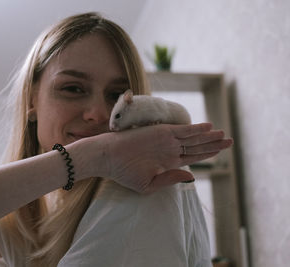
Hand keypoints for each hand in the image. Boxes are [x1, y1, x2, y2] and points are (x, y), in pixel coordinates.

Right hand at [103, 123, 232, 193]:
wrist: (109, 158)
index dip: (208, 154)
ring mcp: (166, 140)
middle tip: (229, 141)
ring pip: (193, 137)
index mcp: (168, 163)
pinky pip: (183, 130)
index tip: (221, 152)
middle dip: (214, 144)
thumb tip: (193, 175)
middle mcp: (170, 150)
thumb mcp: (149, 184)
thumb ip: (171, 179)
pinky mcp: (161, 132)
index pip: (193, 157)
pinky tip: (209, 128)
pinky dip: (196, 129)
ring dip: (209, 136)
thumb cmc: (125, 173)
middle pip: (197, 146)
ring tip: (224, 135)